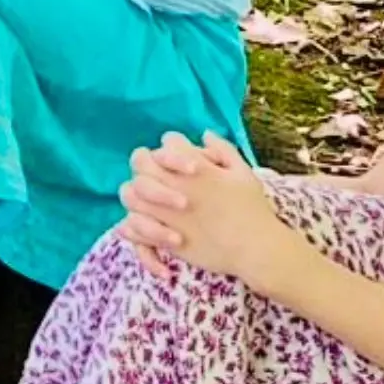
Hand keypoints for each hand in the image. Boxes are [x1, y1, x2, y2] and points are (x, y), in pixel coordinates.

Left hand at [115, 133, 300, 285]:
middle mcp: (175, 187)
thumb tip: (205, 134)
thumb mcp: (244, 173)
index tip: (180, 154)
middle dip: (145, 162)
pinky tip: (144, 223)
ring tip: (149, 199)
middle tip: (157, 173)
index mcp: (196, 168)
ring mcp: (165, 213)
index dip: (173, 145)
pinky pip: (132, 227)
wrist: (254, 249)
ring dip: (136, 192)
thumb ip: (223, 150)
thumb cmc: (253, 210)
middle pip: (140, 162)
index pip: (169, 141)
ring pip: (130, 193)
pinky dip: (133, 227)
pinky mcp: (162, 238)